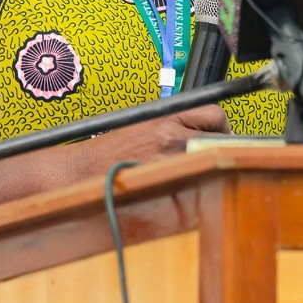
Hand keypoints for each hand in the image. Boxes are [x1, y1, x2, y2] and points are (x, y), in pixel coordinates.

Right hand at [0, 105, 230, 219]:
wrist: (78, 174)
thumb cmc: (106, 153)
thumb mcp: (141, 127)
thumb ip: (172, 127)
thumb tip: (202, 133)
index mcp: (165, 119)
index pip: (213, 115)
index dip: (224, 127)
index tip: (224, 135)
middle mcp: (171, 137)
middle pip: (219, 139)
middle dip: (223, 148)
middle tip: (220, 157)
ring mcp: (169, 163)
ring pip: (211, 161)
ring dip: (212, 166)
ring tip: (204, 173)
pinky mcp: (164, 184)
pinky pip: (194, 183)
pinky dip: (197, 184)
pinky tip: (189, 188)